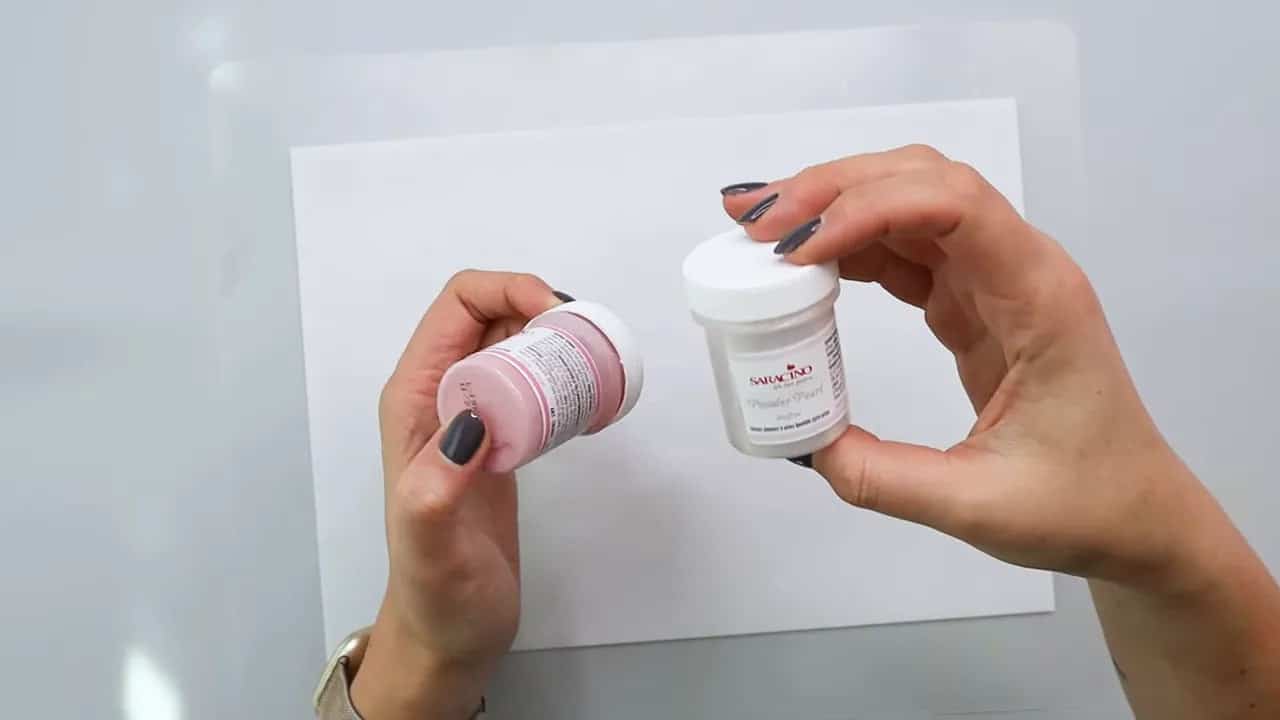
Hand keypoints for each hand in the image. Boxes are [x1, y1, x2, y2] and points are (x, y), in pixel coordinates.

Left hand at [350, 271, 562, 719]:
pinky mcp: (501, 439)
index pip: (457, 307)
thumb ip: (437, 485)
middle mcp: (440, 395)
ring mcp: (471, 415)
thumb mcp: (430, 540)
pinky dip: (562, 377)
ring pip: (514, 344)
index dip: (507, 289)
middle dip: (540, 309)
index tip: (555, 314)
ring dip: (555, 340)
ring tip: (594, 365)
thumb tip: (471, 423)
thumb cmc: (436, 591)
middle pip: (491, 314)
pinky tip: (588, 401)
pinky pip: (532, 383)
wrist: (451, 631)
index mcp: (414, 397)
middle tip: (585, 343)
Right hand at [723, 147, 1279, 718]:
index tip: (796, 251)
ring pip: (909, 204)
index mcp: (1039, 298)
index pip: (954, 207)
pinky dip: (850, 244)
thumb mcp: (978, 506)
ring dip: (833, 206)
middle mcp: (1019, 268)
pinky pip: (905, 249)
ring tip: (759, 227)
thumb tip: (799, 444)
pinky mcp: (972, 301)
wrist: (1135, 514)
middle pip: (923, 182)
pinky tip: (802, 260)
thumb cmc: (1083, 505)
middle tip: (752, 223)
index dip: (868, 208)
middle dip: (833, 190)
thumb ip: (882, 477)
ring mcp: (995, 279)